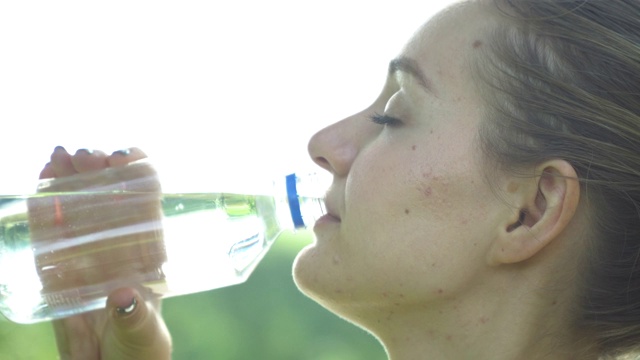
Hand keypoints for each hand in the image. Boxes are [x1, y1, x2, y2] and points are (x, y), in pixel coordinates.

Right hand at [38, 147, 171, 359]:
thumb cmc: (140, 350)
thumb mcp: (145, 334)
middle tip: (85, 155)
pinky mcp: (59, 267)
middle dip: (99, 171)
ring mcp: (88, 254)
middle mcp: (120, 247)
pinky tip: (40, 183)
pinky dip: (44, 207)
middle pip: (111, 198)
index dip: (139, 174)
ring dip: (70, 179)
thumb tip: (122, 294)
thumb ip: (136, 317)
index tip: (126, 157)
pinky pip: (51, 232)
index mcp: (149, 253)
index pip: (148, 204)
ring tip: (58, 156)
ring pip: (79, 208)